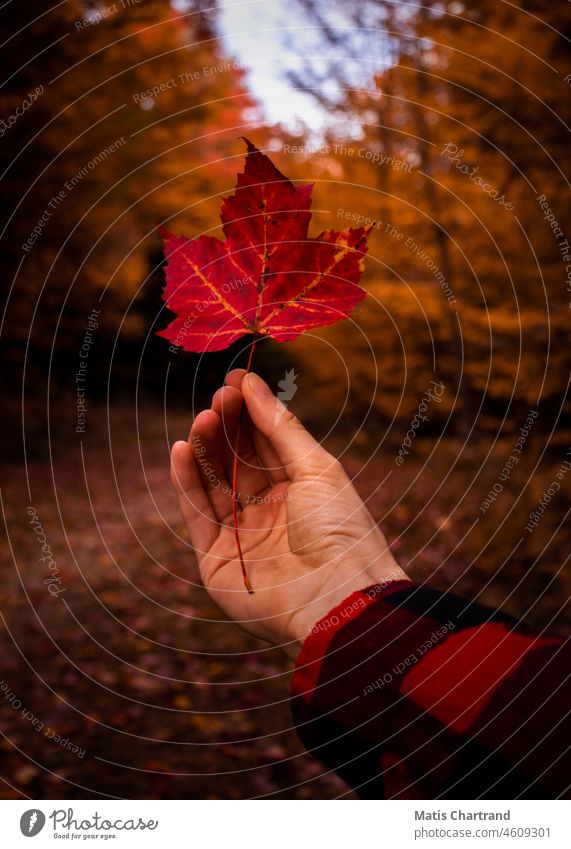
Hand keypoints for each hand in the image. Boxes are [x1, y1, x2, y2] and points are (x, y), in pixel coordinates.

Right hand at [170, 370, 407, 658]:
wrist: (339, 597)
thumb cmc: (340, 529)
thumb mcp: (316, 468)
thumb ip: (280, 428)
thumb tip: (254, 384)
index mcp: (298, 490)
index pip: (266, 443)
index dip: (251, 413)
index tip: (236, 381)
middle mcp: (268, 511)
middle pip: (238, 460)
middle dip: (228, 427)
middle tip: (219, 397)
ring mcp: (242, 536)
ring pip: (214, 484)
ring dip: (206, 449)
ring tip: (203, 419)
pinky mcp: (217, 561)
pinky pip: (197, 515)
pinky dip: (187, 483)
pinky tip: (182, 449)